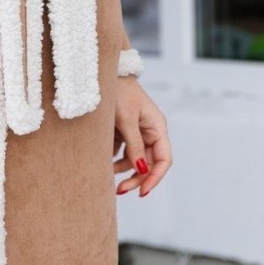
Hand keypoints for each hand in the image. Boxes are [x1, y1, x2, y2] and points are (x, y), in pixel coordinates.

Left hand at [112, 77, 171, 196]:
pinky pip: (122, 151)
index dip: (154, 178)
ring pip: (133, 159)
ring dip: (121, 169)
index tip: (142, 191)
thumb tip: (141, 169)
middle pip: (148, 163)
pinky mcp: (123, 130)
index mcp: (157, 127)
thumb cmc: (117, 92)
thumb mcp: (125, 119)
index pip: (163, 160)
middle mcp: (150, 131)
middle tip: (119, 190)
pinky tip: (102, 160)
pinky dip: (113, 158)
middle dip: (135, 178)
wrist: (100, 73)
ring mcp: (137, 131)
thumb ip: (134, 145)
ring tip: (104, 172)